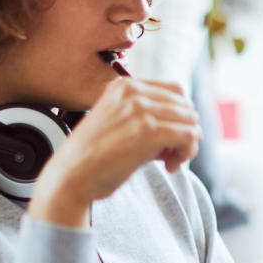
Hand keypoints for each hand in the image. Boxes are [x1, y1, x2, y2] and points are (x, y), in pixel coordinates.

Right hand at [29, 77, 200, 226]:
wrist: (71, 176)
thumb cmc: (95, 157)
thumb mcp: (118, 123)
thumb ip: (147, 117)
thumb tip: (191, 128)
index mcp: (124, 86)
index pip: (176, 91)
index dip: (180, 116)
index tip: (169, 139)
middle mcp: (133, 92)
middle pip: (186, 106)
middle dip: (185, 132)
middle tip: (171, 156)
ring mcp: (140, 109)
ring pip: (191, 121)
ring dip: (187, 145)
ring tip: (170, 162)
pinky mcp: (148, 131)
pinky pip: (189, 136)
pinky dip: (186, 153)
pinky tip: (170, 166)